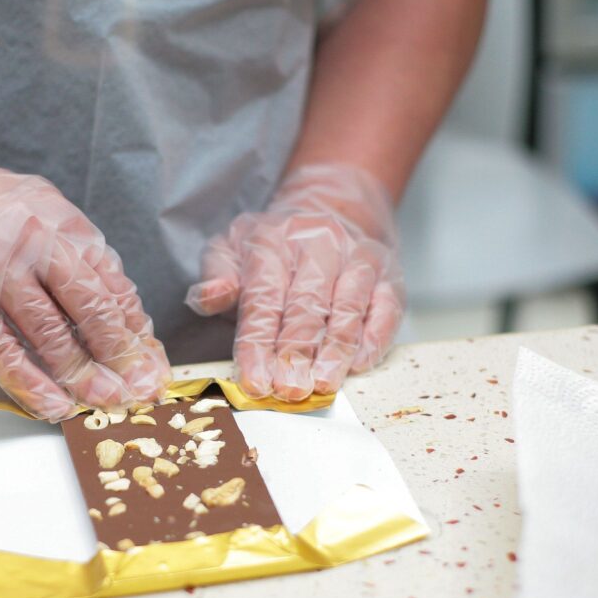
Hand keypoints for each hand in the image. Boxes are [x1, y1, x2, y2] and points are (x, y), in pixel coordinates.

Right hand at [0, 126, 170, 420]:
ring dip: (82, 375)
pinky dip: (31, 382)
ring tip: (106, 401)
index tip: (150, 358)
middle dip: (121, 355)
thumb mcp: (37, 208)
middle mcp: (29, 239)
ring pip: (49, 333)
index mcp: (57, 217)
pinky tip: (54, 403)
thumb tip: (121, 315)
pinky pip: (1, 350)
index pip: (109, 280)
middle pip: (89, 307)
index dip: (135, 325)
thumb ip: (75, 253)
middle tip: (140, 388)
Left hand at [186, 164, 402, 400]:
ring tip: (322, 385)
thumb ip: (215, 274)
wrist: (333, 206)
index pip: (263, 299)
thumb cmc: (274, 245)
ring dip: (336, 350)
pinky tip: (359, 365)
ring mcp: (357, 259)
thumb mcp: (231, 246)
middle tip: (289, 390)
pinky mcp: (388, 274)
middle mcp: (318, 246)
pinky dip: (375, 337)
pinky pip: (386, 307)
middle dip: (296, 352)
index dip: (257, 344)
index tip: (255, 382)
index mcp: (272, 242)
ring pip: (348, 308)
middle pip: (306, 306)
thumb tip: (208, 297)